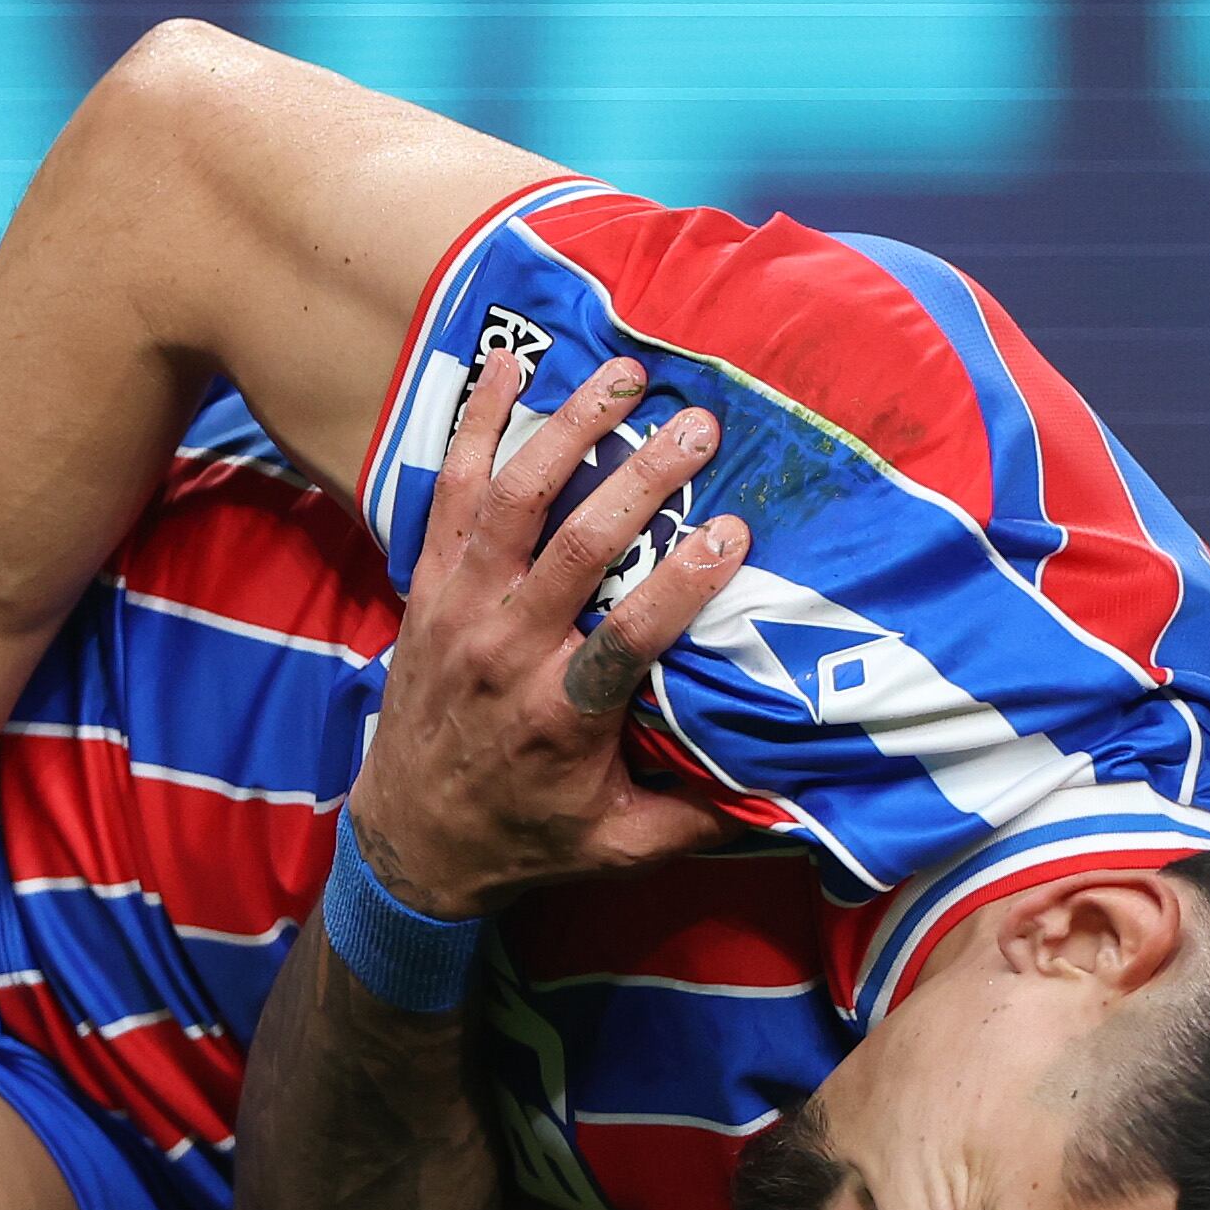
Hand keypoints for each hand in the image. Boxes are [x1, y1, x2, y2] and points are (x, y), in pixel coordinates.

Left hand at [344, 345, 751, 920]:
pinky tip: (506, 364)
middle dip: (639, 482)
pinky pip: (447, 490)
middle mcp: (504, 650)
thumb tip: (799, 793)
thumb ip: (702, 817)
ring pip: (510, 501)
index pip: (627, 638)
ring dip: (565, 431)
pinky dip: (474, 424)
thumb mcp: (619, 846)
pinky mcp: (429, 585)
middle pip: (573, 549)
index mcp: (559, 715)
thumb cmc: (526, 836)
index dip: (682, 583)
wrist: (409, 840)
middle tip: (700, 428)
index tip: (736, 533)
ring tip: (623, 377)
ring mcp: (459, 609)